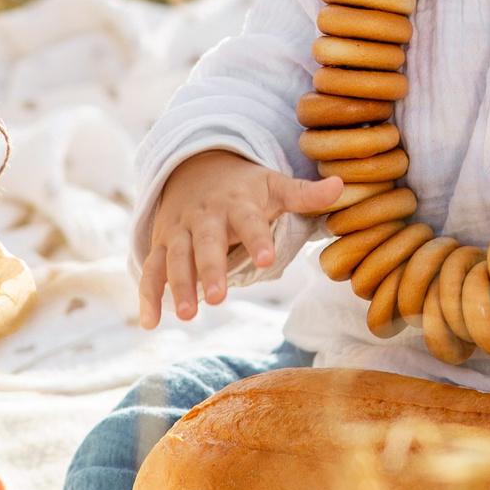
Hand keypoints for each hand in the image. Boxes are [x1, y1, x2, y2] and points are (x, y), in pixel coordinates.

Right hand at [137, 151, 343, 326]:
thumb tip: (342, 187)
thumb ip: (305, 195)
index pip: (249, 221)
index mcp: (237, 203)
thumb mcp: (274, 185)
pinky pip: (151, 270)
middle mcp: (204, 217)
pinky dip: (147, 295)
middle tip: (219, 298)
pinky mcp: (161, 245)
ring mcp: (179, 231)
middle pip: (206, 244)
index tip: (268, 259)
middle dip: (211, 270)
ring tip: (188, 314)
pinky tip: (150, 323)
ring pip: (176, 259)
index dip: (257, 239)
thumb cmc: (245, 186)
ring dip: (180, 286)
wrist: (195, 166)